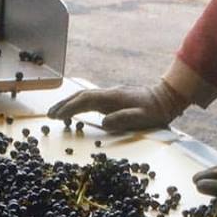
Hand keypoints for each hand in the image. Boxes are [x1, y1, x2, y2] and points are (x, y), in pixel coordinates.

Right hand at [47, 81, 186, 130]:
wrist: (166, 98)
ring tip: (57, 112)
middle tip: (49, 115)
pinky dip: (79, 103)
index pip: (85, 101)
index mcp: (113, 98)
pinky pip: (92, 99)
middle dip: (64, 104)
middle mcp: (109, 93)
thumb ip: (123, 119)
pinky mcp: (113, 98)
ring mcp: (111, 94)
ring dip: (70, 103)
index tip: (57, 116)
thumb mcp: (142, 118)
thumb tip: (103, 123)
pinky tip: (75, 109)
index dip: (70, 108)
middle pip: (81, 96)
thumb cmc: (155, 111)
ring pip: (85, 96)